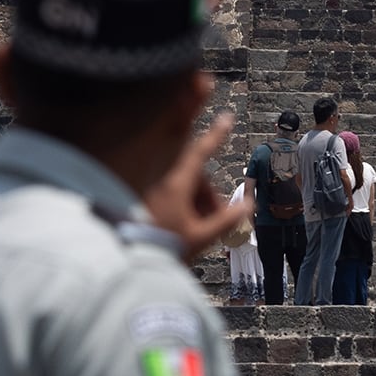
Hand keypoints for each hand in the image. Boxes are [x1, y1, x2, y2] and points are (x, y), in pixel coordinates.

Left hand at [143, 111, 254, 261]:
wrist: (127, 258)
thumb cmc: (161, 248)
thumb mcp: (200, 237)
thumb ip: (226, 220)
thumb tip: (248, 205)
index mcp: (175, 184)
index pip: (199, 152)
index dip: (215, 134)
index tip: (226, 118)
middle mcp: (161, 179)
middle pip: (195, 174)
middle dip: (208, 191)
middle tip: (216, 215)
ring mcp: (152, 186)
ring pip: (183, 183)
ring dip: (197, 200)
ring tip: (201, 227)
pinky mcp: (145, 196)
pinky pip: (170, 190)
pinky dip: (183, 202)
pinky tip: (187, 223)